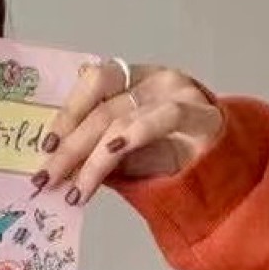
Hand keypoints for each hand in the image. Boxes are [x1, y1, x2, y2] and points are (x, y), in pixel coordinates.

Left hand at [31, 62, 224, 204]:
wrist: (223, 168)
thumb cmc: (171, 155)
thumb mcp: (125, 152)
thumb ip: (95, 150)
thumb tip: (54, 166)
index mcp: (133, 78)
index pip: (93, 82)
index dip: (67, 113)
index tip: (45, 148)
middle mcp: (154, 78)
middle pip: (101, 107)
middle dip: (68, 148)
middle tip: (46, 179)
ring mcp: (179, 92)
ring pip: (123, 118)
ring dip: (92, 159)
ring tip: (75, 191)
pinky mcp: (201, 115)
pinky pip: (162, 119)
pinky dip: (132, 136)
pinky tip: (109, 156)